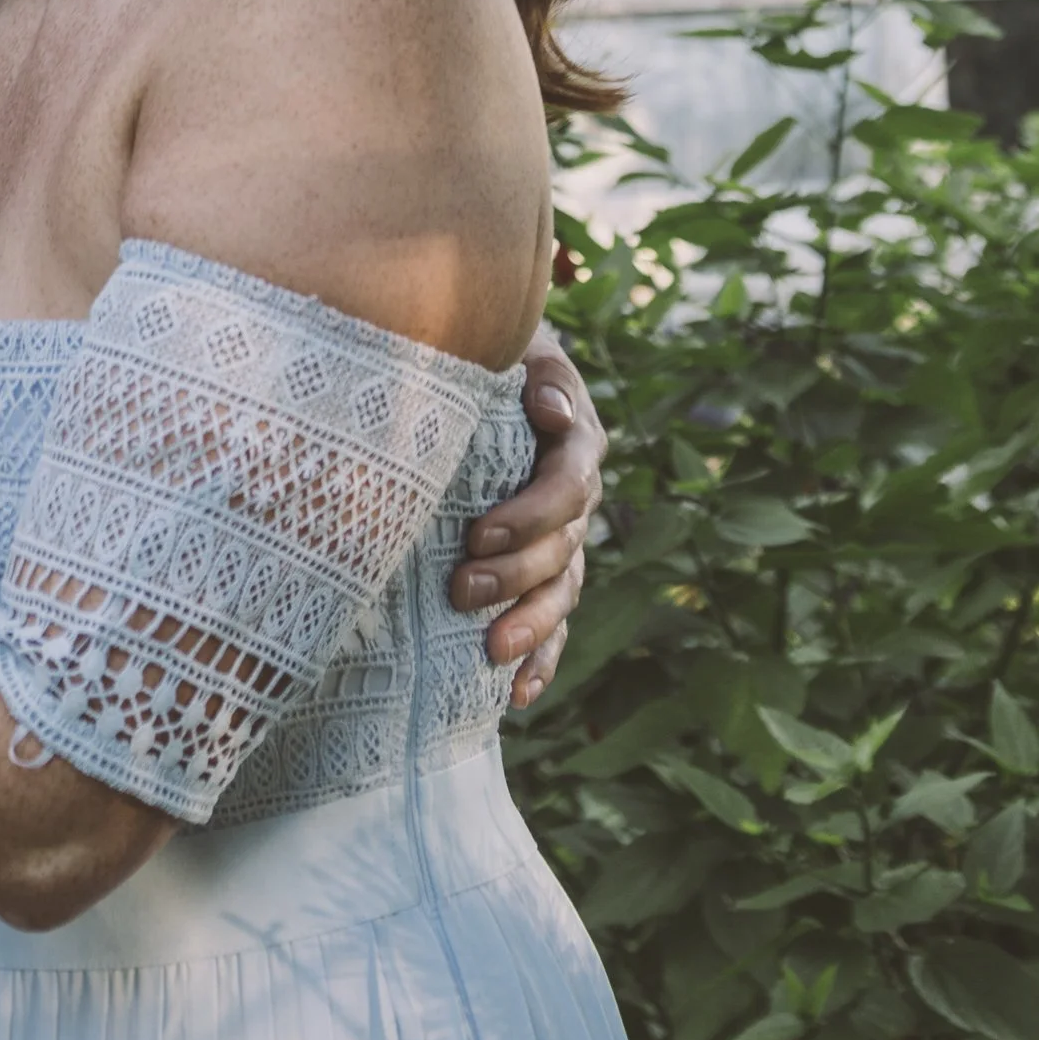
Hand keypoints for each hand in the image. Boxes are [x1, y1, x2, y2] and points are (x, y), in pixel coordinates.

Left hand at [449, 333, 603, 709]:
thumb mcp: (514, 346)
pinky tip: (517, 693)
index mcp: (575, 441)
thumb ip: (537, 374)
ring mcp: (565, 540)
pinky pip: (555, 623)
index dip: (529, 514)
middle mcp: (578, 497)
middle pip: (561, 547)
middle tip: (460, 590)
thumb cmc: (489, 352)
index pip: (567, 486)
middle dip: (513, 574)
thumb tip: (551, 412)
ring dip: (530, 625)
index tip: (477, 533)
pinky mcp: (546, 573)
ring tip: (492, 652)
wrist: (477, 370)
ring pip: (561, 592)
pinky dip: (541, 658)